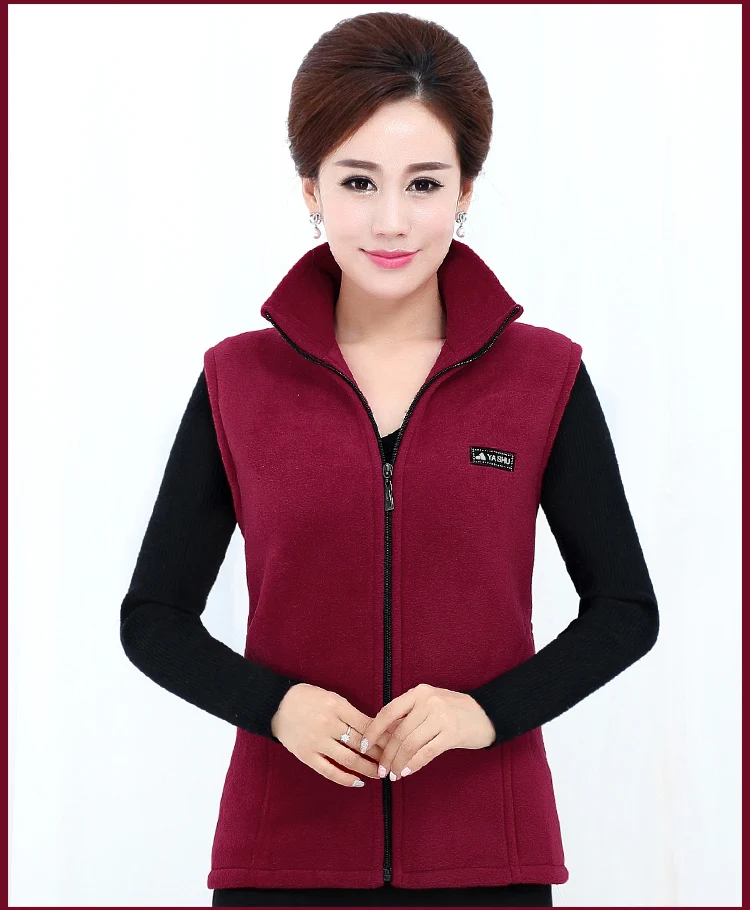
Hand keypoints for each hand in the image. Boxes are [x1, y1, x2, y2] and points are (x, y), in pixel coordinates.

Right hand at [270, 683, 394, 787]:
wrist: (276, 705)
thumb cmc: (308, 698)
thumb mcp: (332, 698)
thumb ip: (351, 713)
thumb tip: (376, 728)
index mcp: (337, 706)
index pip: (367, 725)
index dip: (384, 736)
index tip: (397, 744)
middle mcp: (328, 724)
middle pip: (361, 743)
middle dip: (380, 754)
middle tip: (394, 762)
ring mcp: (317, 742)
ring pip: (349, 759)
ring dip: (368, 768)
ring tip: (381, 774)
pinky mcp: (307, 756)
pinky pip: (329, 771)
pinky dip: (346, 779)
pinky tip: (359, 782)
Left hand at [359, 683, 496, 779]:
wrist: (487, 713)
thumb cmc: (453, 710)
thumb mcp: (429, 703)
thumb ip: (409, 715)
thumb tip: (381, 736)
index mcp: (419, 693)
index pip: (388, 712)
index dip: (373, 731)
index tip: (363, 746)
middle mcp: (428, 702)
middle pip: (398, 733)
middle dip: (386, 754)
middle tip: (380, 769)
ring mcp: (441, 717)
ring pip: (410, 745)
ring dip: (398, 763)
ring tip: (392, 774)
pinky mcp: (452, 734)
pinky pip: (426, 753)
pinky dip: (414, 765)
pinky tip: (406, 773)